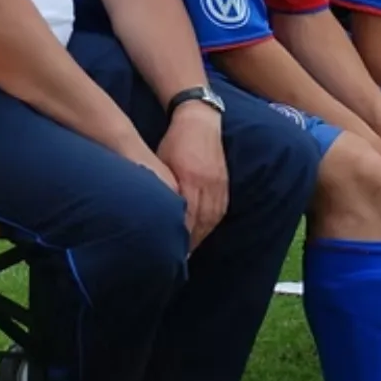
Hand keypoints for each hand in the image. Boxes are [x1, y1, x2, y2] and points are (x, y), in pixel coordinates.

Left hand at [157, 104, 228, 250]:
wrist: (200, 120)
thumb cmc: (174, 142)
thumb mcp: (161, 162)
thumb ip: (161, 187)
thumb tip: (155, 213)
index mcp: (191, 181)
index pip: (186, 218)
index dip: (178, 238)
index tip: (169, 253)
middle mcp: (208, 186)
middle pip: (200, 224)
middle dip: (188, 243)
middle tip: (176, 260)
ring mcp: (219, 186)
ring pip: (211, 220)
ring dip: (199, 237)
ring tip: (187, 252)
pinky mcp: (224, 185)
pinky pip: (219, 212)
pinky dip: (209, 226)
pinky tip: (200, 234)